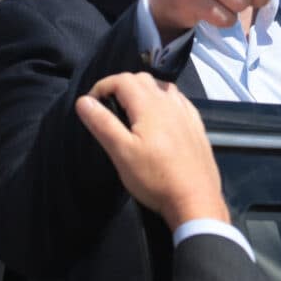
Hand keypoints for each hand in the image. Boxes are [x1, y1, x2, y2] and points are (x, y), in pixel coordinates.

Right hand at [75, 72, 229, 230]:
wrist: (195, 201)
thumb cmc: (155, 178)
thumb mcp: (121, 152)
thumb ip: (102, 123)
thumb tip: (84, 101)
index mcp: (149, 105)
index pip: (122, 80)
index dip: (102, 86)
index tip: (91, 104)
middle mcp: (170, 102)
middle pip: (142, 79)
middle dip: (121, 86)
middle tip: (108, 107)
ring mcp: (186, 114)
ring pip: (162, 87)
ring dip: (143, 91)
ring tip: (132, 111)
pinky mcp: (196, 127)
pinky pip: (179, 101)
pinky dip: (164, 101)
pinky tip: (161, 118)